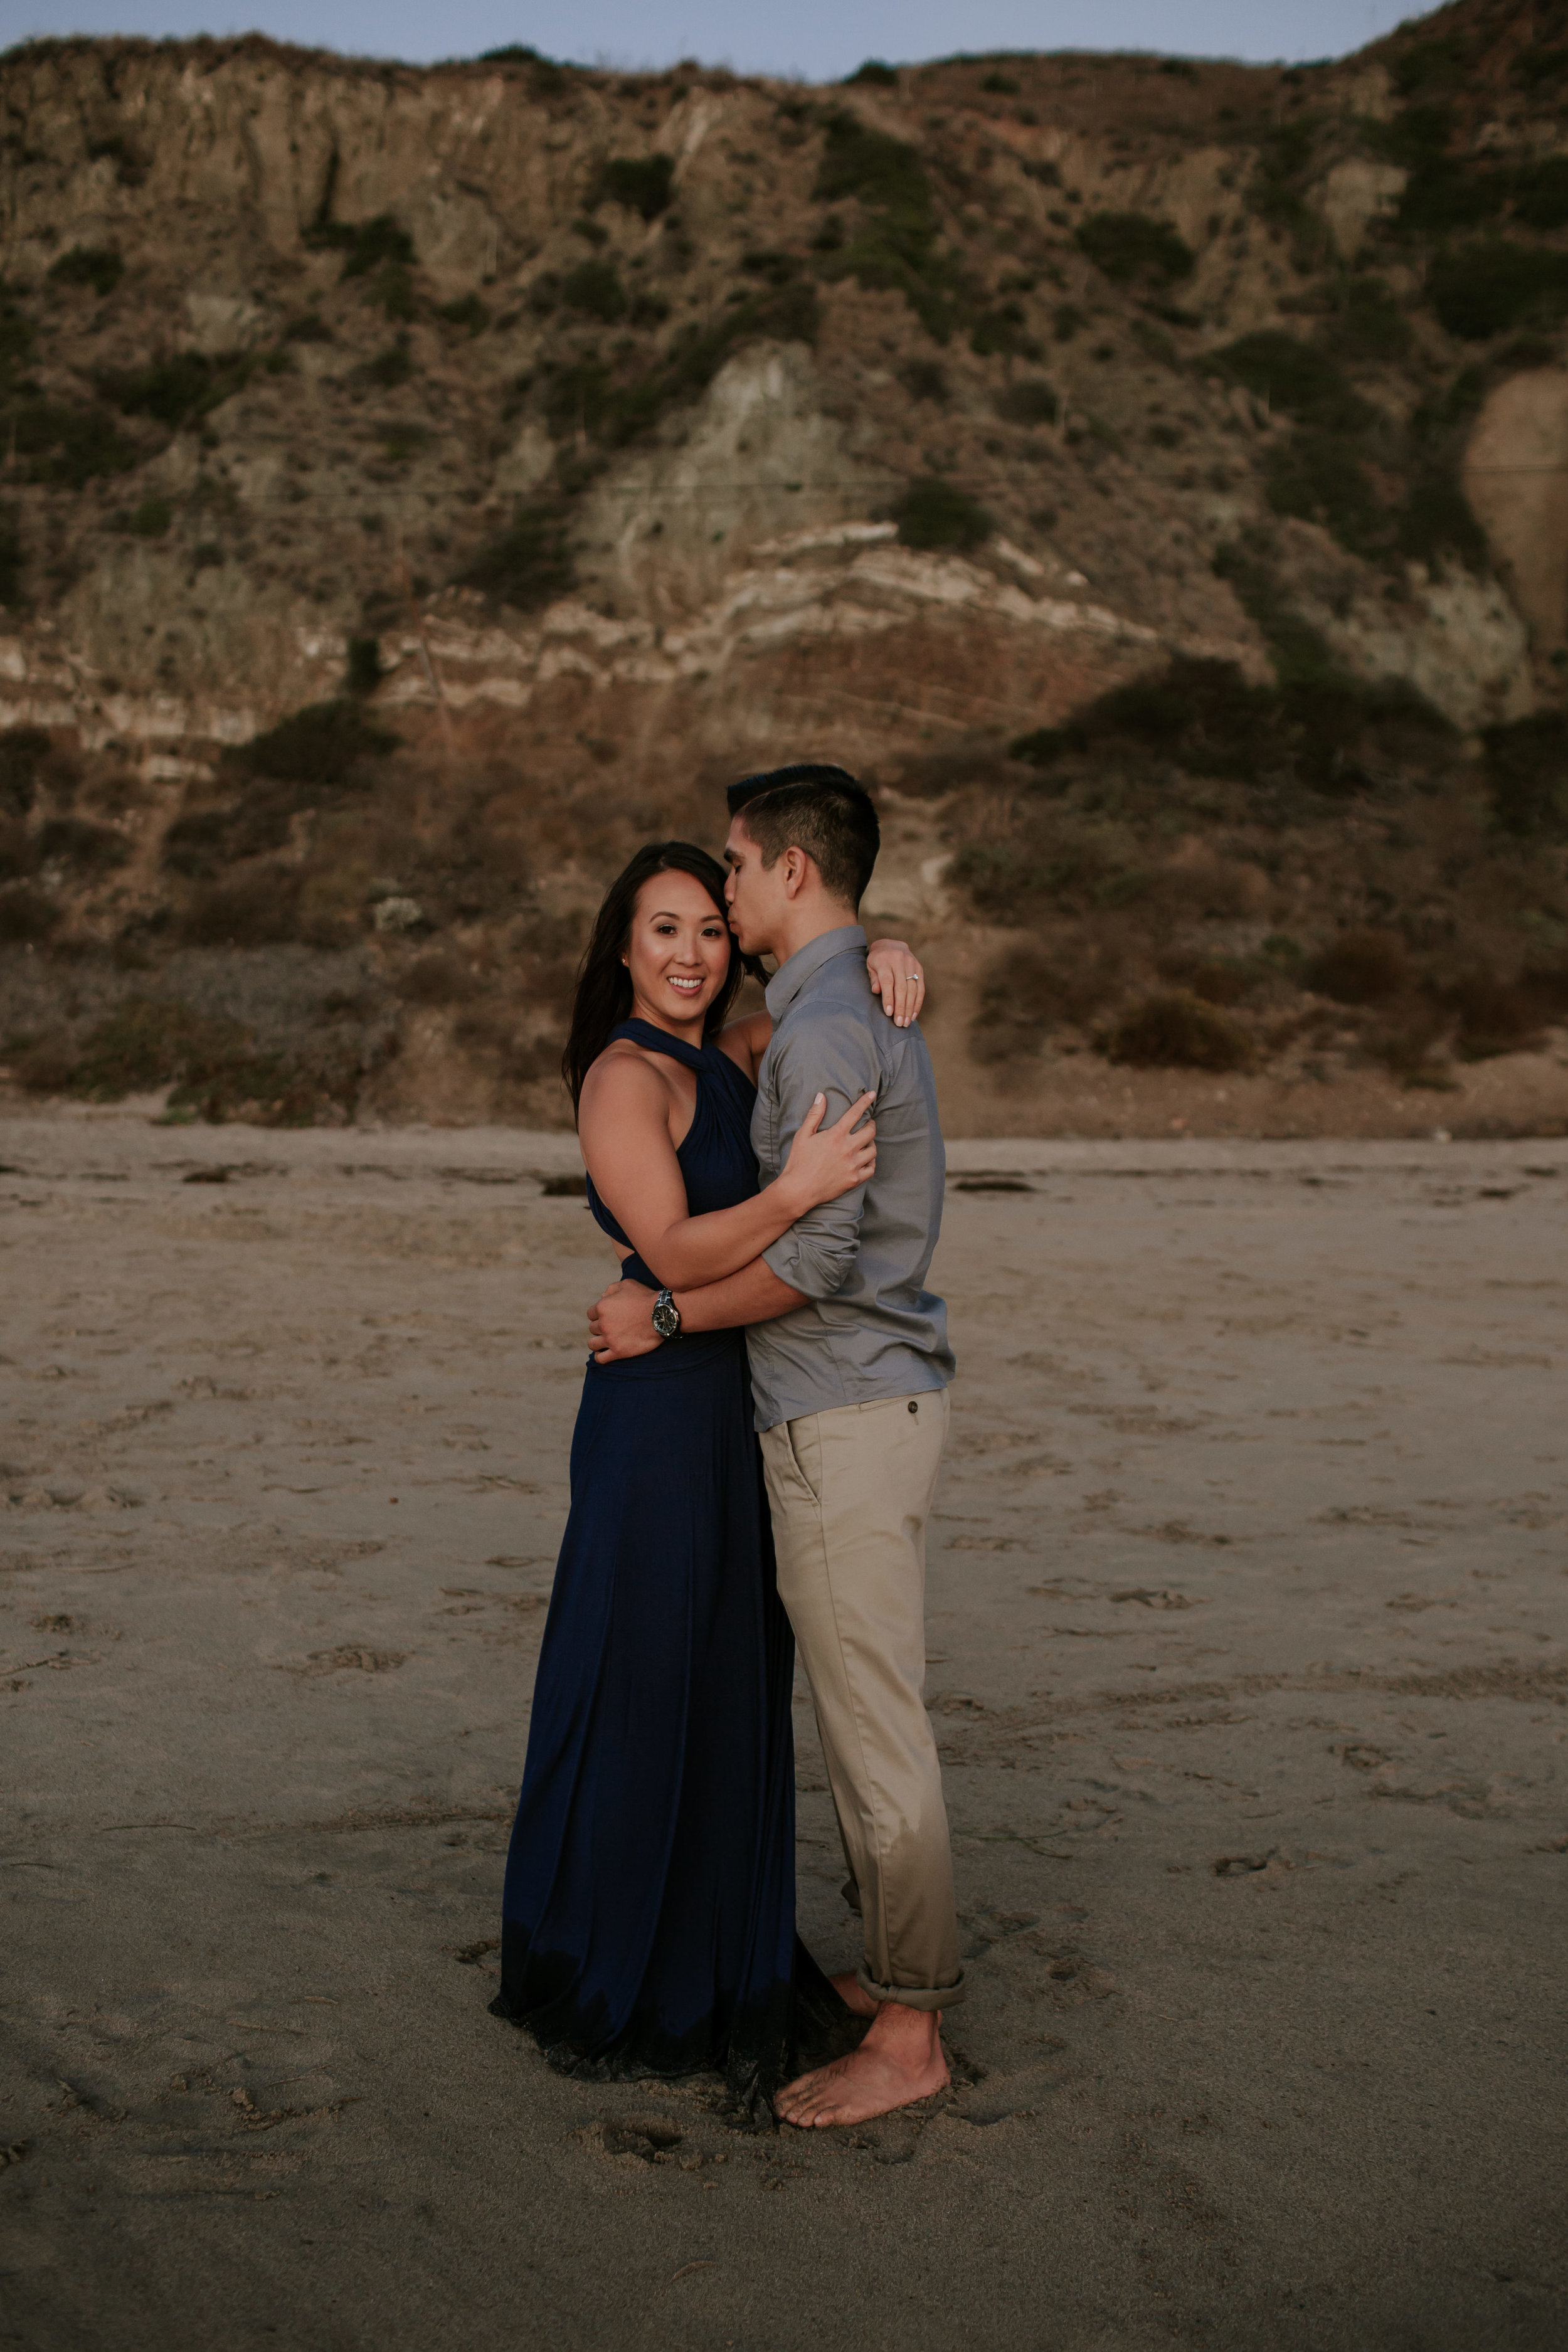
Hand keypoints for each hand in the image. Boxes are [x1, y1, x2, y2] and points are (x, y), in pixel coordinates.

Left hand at [587, 1279, 662, 1362]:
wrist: (662, 1315)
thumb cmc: (645, 1297)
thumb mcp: (627, 1284)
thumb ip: (611, 1288)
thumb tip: (602, 1296)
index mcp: (602, 1307)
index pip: (591, 1314)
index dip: (599, 1314)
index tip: (608, 1316)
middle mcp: (603, 1324)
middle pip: (592, 1328)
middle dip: (600, 1327)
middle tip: (612, 1327)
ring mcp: (610, 1339)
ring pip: (592, 1344)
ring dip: (598, 1341)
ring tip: (605, 1341)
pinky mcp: (618, 1351)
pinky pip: (600, 1358)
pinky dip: (599, 1356)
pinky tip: (604, 1353)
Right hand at [778, 1089, 876, 1212]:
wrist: (798, 1190)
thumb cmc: (798, 1161)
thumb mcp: (802, 1135)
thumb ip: (814, 1115)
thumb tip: (821, 1096)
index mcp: (835, 1135)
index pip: (855, 1113)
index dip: (865, 1101)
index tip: (872, 1094)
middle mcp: (847, 1149)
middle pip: (870, 1131)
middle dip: (871, 1124)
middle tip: (867, 1124)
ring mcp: (853, 1165)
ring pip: (873, 1150)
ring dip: (871, 1143)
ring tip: (865, 1142)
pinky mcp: (854, 1179)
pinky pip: (871, 1168)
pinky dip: (871, 1162)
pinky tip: (866, 1159)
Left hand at [866, 939, 925, 1028]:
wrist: (891, 944)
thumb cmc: (877, 960)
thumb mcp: (871, 966)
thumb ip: (874, 979)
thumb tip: (876, 991)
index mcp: (885, 960)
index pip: (888, 982)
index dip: (888, 998)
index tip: (889, 1013)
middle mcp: (900, 961)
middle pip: (901, 987)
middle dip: (901, 1007)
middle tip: (899, 1023)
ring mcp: (912, 964)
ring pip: (912, 989)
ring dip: (910, 1008)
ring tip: (906, 1022)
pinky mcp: (919, 968)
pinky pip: (920, 988)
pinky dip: (917, 1003)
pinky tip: (913, 1014)